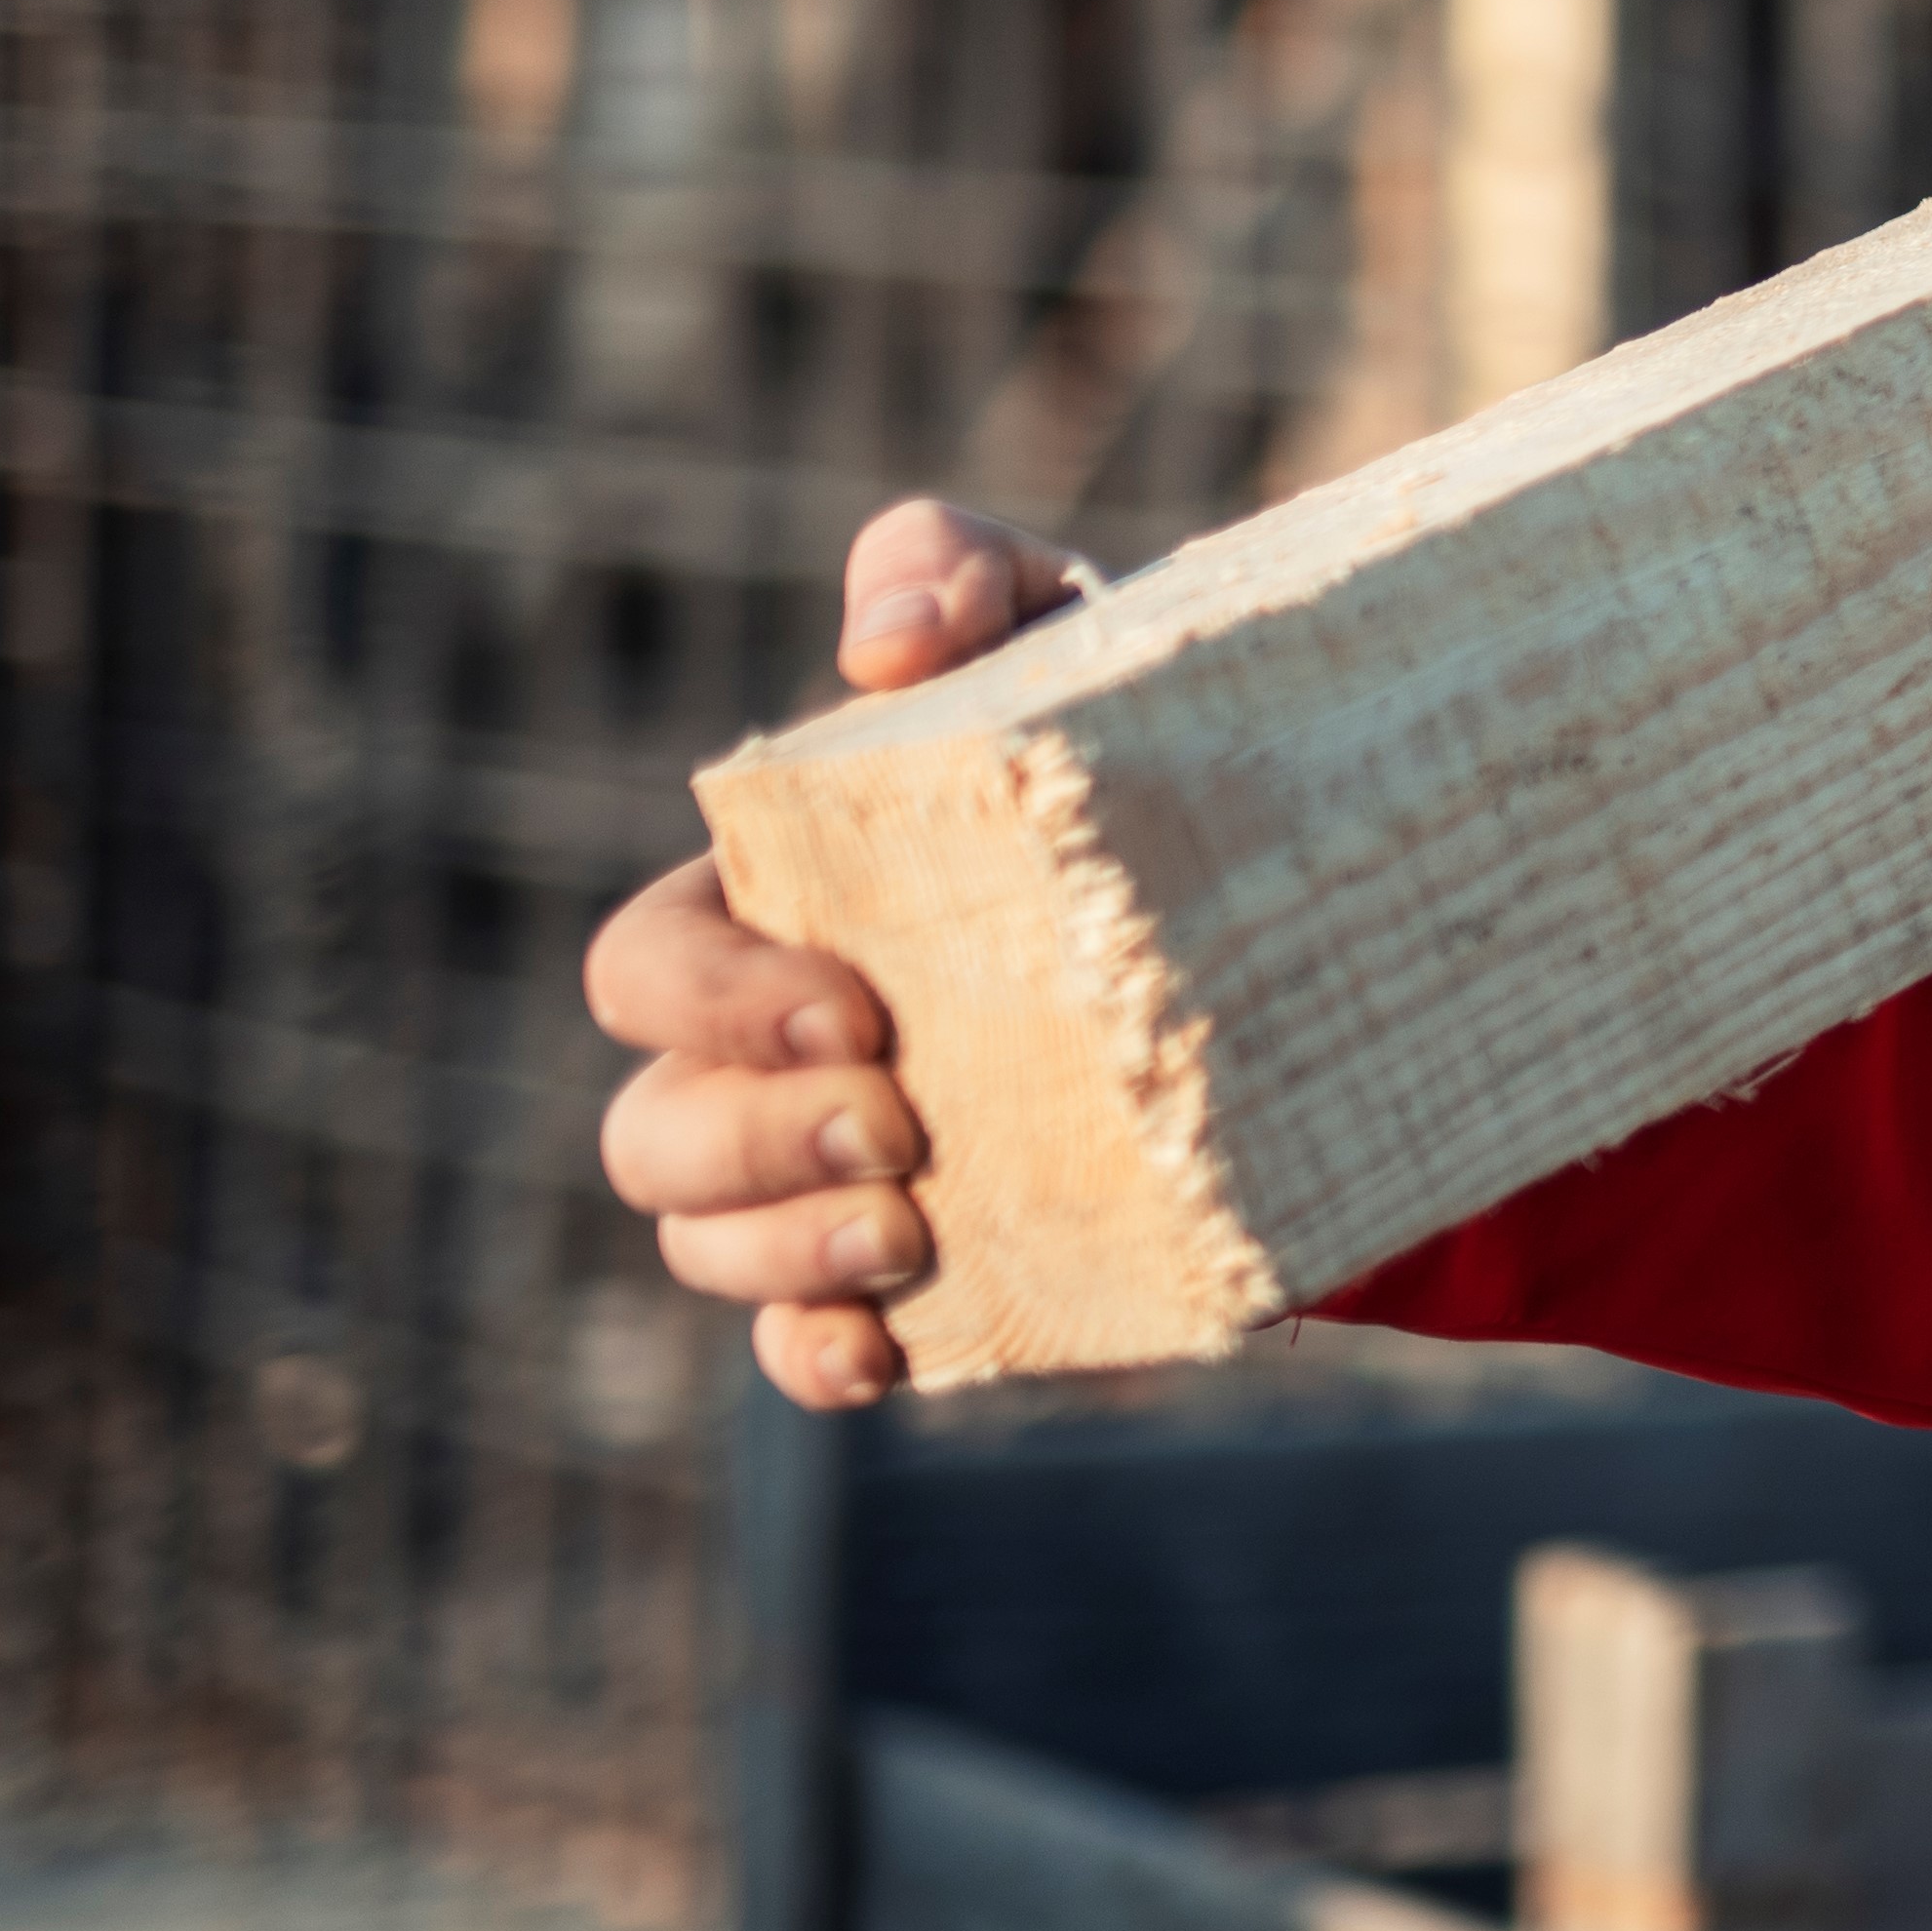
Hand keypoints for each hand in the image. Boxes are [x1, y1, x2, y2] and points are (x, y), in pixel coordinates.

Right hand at [582, 498, 1092, 1409]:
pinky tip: (888, 1353)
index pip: (641, 973)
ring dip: (786, 1253)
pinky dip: (822, 1359)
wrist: (1290, 891)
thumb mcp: (1056, 625)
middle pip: (650, 1136)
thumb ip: (955, 571)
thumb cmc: (1118, 735)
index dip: (713, 1002)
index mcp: (763, 912)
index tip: (856, 1006)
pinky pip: (807, 1350)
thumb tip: (881, 641)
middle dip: (748, 1139)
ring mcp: (832, 1175)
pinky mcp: (930, 1270)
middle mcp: (766, 1057)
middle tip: (898, 1119)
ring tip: (913, 1222)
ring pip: (709, 1249)